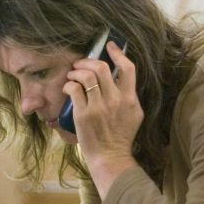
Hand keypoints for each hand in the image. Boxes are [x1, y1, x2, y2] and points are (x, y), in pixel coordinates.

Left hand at [64, 41, 142, 197]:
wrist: (110, 157)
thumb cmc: (121, 137)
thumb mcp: (135, 115)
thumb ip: (129, 96)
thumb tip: (120, 78)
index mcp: (130, 99)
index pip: (128, 68)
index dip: (118, 53)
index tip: (109, 46)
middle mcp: (115, 100)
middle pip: (102, 68)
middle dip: (88, 61)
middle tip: (80, 63)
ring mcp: (99, 107)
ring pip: (86, 76)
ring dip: (76, 71)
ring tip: (72, 75)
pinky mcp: (83, 114)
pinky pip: (74, 89)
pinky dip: (69, 84)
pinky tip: (68, 87)